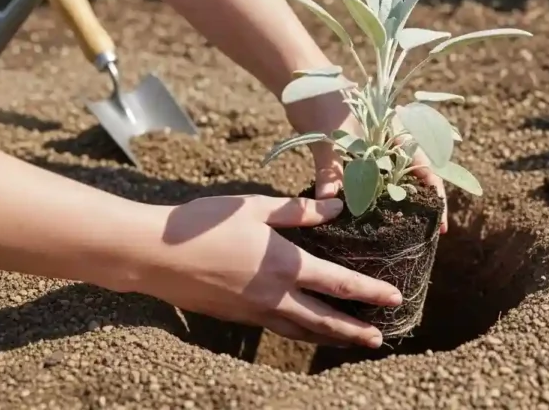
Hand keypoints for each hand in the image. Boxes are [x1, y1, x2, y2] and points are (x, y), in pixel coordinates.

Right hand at [136, 194, 401, 347]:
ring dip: (331, 338)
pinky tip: (306, 331)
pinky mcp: (238, 317)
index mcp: (285, 264)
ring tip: (353, 342)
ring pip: (303, 331)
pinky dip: (301, 334)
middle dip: (356, 330)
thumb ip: (298, 211)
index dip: (371, 293)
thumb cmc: (202, 224)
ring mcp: (255, 311)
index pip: (340, 283)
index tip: (395, 299)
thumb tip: (338, 208)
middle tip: (381, 338)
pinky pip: (279, 329)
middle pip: (327, 320)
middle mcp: (275, 295)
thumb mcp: (254, 206)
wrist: (153, 255)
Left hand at [285, 93, 448, 232]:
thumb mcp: (328, 137)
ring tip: (400, 232)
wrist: (301, 81)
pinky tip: (364, 216)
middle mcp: (386, 142)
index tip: (442, 222)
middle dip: (420, 205)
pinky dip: (367, 197)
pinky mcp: (351, 153)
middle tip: (425, 235)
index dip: (436, 196)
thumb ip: (331, 169)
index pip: (424, 167)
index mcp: (392, 133)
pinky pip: (365, 180)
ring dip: (394, 203)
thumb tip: (328, 202)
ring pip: (389, 182)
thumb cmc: (321, 101)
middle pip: (411, 178)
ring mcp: (370, 148)